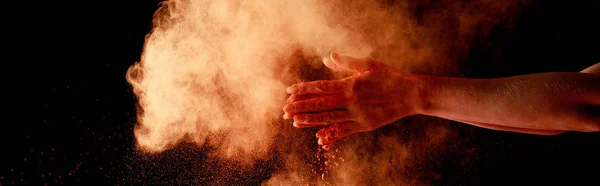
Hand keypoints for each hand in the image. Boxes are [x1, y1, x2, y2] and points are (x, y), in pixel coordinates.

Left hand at [283, 52, 423, 147]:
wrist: (411, 95)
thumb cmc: (390, 76)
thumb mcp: (368, 64)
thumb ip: (346, 63)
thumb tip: (327, 58)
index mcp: (350, 85)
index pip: (321, 87)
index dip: (304, 89)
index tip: (289, 91)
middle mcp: (350, 101)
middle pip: (320, 105)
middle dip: (301, 107)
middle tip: (285, 110)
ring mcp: (356, 115)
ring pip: (328, 119)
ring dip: (310, 121)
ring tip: (295, 122)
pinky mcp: (364, 125)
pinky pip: (343, 131)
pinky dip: (331, 135)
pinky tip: (319, 138)